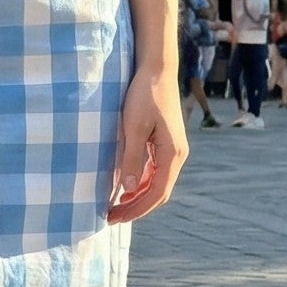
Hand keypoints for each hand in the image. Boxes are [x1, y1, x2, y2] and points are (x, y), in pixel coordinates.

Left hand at [109, 70, 186, 223]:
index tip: (113, 217)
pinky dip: (141, 183)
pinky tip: (125, 185)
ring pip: (157, 183)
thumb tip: (128, 189)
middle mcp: (176, 155)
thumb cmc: (144, 94)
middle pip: (159, 192)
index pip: (156, 193)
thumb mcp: (134, 126)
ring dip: (138, 197)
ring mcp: (172, 149)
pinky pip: (155, 171)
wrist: (157, 69)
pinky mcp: (165, 142)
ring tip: (115, 205)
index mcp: (172, 154)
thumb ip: (132, 158)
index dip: (135, 210)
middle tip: (110, 217)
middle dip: (136, 208)